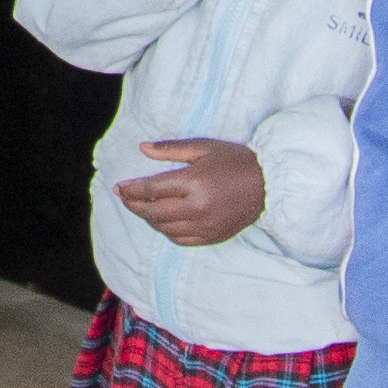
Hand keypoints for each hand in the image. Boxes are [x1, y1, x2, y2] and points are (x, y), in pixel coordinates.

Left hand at [117, 136, 266, 247]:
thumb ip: (171, 150)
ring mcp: (204, 226)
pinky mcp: (212, 237)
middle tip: (124, 197)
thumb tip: (142, 149)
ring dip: (148, 219)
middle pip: (153, 212)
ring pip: (164, 228)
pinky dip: (166, 231)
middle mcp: (197, 208)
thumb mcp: (204, 147)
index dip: (131, 190)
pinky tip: (162, 221)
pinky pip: (179, 239)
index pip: (151, 190)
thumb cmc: (235, 161)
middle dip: (134, 205)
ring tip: (141, 207)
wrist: (269, 185)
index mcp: (193, 183)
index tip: (118, 187)